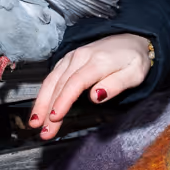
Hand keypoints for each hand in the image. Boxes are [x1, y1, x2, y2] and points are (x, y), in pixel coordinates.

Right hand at [29, 33, 150, 139]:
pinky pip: (52, 77)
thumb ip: (116, 85)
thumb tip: (96, 96)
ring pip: (52, 81)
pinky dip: (44, 93)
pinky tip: (40, 107)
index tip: (55, 117)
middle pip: (60, 85)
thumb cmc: (135, 59)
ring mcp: (73, 57)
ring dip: (41, 103)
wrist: (133, 39)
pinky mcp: (69, 60)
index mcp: (98, 61)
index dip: (63, 101)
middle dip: (48, 110)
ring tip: (35, 123)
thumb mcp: (135, 74)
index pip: (75, 83)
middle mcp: (81, 56)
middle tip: (43, 130)